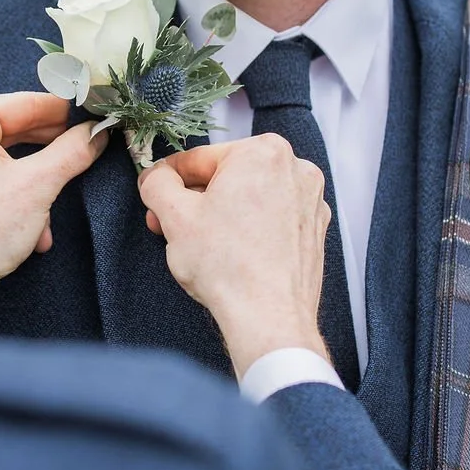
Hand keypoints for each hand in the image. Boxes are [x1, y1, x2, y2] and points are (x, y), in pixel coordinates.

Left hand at [0, 93, 108, 303]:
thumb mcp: (37, 185)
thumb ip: (72, 152)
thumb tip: (97, 132)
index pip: (26, 103)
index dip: (66, 110)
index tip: (95, 114)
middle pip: (20, 133)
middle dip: (54, 155)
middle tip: (89, 151)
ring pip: (14, 164)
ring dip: (40, 189)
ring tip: (54, 210)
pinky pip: (1, 186)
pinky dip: (23, 205)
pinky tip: (37, 234)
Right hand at [137, 135, 331, 377]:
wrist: (268, 318)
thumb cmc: (227, 265)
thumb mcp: (175, 216)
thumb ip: (158, 185)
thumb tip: (155, 178)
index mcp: (262, 152)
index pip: (200, 159)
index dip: (170, 178)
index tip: (155, 192)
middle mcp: (295, 168)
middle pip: (228, 178)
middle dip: (195, 201)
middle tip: (169, 224)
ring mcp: (310, 201)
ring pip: (250, 199)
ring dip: (220, 215)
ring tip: (198, 244)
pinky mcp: (314, 231)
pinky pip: (272, 220)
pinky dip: (250, 230)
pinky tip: (230, 254)